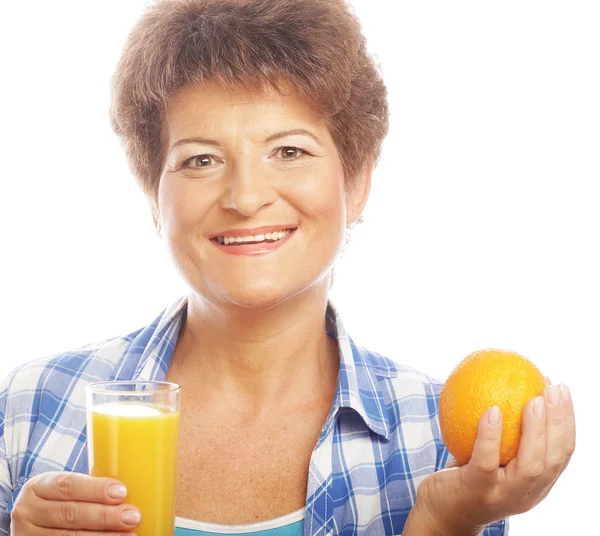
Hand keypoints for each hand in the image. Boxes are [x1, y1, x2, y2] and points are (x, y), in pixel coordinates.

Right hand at [10, 472, 141, 534]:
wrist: (33, 522)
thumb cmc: (61, 500)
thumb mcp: (64, 488)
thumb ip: (90, 487)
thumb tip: (136, 485)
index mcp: (38, 487)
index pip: (67, 485)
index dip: (95, 489)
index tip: (122, 492)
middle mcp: (27, 512)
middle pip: (70, 514)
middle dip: (104, 516)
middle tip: (133, 516)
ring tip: (129, 535)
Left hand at [407, 383, 575, 534]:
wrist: (441, 512)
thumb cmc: (468, 477)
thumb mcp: (494, 457)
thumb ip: (507, 434)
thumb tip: (512, 384)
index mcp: (536, 485)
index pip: (562, 454)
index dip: (567, 421)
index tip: (561, 390)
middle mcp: (525, 494)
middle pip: (554, 459)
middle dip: (559, 422)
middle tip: (553, 388)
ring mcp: (502, 495)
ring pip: (530, 465)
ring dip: (535, 430)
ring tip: (533, 399)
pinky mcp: (476, 490)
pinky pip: (486, 461)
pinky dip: (491, 435)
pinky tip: (492, 411)